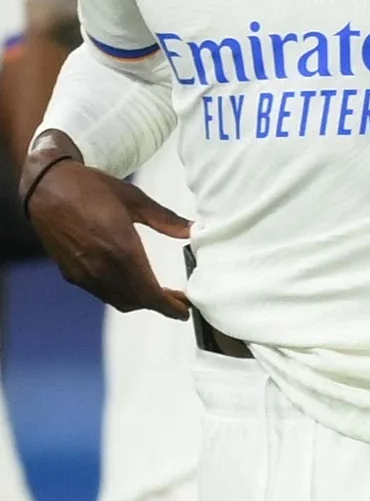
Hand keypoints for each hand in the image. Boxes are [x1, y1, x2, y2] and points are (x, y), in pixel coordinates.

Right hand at [24, 137, 190, 318]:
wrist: (46, 188)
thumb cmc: (92, 189)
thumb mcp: (135, 200)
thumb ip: (166, 219)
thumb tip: (193, 231)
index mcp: (120, 249)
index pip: (148, 292)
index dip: (168, 306)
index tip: (184, 311)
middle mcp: (100, 267)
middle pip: (136, 301)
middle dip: (159, 305)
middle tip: (178, 301)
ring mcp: (82, 273)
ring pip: (118, 300)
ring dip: (140, 301)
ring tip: (159, 293)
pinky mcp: (70, 273)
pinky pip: (101, 293)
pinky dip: (121, 295)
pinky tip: (132, 283)